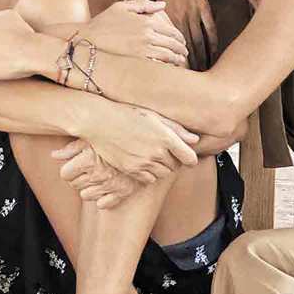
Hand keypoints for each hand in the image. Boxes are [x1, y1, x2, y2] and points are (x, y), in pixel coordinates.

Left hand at [52, 139, 140, 207]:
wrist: (144, 142)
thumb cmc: (114, 137)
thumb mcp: (91, 138)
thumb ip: (71, 148)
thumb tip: (53, 155)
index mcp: (88, 160)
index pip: (65, 174)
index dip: (68, 169)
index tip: (73, 164)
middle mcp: (98, 175)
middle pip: (74, 185)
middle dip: (76, 177)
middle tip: (84, 168)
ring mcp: (110, 186)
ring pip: (86, 195)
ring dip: (87, 187)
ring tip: (95, 176)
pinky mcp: (122, 193)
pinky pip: (103, 204)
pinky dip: (102, 197)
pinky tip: (105, 186)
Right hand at [79, 100, 198, 180]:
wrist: (99, 121)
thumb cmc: (126, 114)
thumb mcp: (153, 116)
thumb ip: (176, 128)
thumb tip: (194, 140)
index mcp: (166, 137)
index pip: (190, 158)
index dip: (189, 157)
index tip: (185, 154)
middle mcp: (157, 152)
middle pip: (176, 166)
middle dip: (173, 160)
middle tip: (163, 150)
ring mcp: (144, 163)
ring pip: (163, 174)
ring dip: (161, 167)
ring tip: (152, 155)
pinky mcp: (132, 170)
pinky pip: (149, 179)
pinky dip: (149, 173)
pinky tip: (142, 161)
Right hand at [85, 0, 188, 65]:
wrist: (86, 40)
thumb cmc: (102, 23)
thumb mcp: (121, 7)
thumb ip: (143, 4)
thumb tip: (163, 5)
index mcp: (146, 22)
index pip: (172, 32)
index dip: (180, 39)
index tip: (182, 43)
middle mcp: (147, 36)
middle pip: (173, 45)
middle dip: (181, 50)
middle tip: (184, 54)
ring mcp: (143, 51)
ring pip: (168, 57)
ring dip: (177, 60)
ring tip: (179, 63)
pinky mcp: (137, 63)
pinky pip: (158, 67)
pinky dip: (166, 68)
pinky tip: (167, 70)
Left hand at [155, 0, 216, 70]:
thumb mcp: (155, 7)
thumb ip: (157, 24)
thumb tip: (157, 44)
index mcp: (166, 21)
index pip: (170, 47)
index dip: (173, 61)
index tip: (175, 76)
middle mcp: (179, 19)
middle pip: (185, 48)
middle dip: (188, 65)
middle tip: (191, 81)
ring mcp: (192, 14)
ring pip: (198, 41)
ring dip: (201, 57)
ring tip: (204, 72)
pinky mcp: (203, 9)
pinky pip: (209, 29)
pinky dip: (212, 43)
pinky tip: (214, 54)